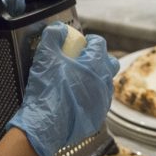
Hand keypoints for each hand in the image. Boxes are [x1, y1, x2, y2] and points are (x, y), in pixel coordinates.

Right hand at [6, 22, 118, 155]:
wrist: (44, 127)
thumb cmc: (47, 91)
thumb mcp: (45, 57)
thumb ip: (53, 36)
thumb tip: (59, 28)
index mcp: (95, 65)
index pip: (100, 44)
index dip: (90, 41)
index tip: (81, 43)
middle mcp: (104, 82)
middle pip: (110, 63)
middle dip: (99, 58)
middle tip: (83, 60)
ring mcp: (103, 101)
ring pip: (105, 83)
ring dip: (95, 78)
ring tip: (78, 80)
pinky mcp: (98, 117)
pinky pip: (99, 101)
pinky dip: (91, 96)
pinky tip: (76, 98)